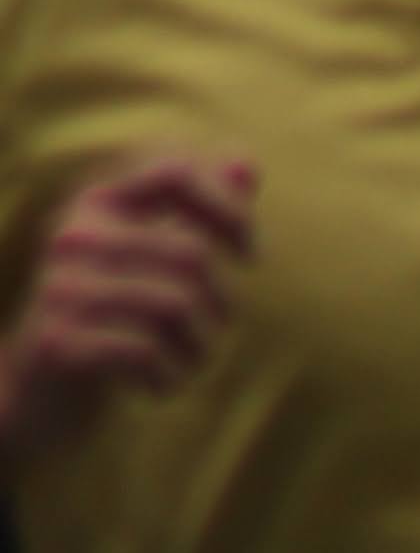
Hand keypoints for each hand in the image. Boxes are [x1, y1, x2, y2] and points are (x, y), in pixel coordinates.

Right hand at [0, 155, 254, 458]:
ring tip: (187, 361)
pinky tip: (159, 383)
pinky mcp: (59, 340)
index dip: (231, 211)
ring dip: (200, 348)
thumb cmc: (113, 318)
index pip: (175, 173)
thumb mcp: (153, 259)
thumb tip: (246, 162)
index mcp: (98, 203)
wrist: (37, 390)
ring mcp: (61, 287)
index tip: (249, 256)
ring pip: (176, 306)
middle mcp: (73, 235)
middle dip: (223, 305)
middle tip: (212, 332)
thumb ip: (199, 211)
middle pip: (192, 255)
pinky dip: (170, 375)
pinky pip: (146, 351)